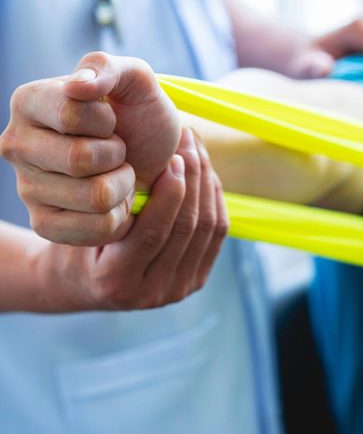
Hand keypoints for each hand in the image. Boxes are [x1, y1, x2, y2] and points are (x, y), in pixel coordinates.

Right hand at [0, 52, 180, 245]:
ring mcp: (28, 189)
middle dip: (117, 155)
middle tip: (117, 152)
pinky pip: (99, 227)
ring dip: (123, 185)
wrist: (150, 161)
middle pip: (81, 160)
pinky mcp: (46, 225)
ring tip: (116, 174)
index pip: (71, 115)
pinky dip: (120, 214)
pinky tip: (113, 200)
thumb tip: (79, 87)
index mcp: (28, 102)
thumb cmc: (139, 118)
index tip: (110, 121)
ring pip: (96, 197)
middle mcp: (16, 146)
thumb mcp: (135, 82)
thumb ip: (108, 68)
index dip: (107, 122)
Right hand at [33, 128, 227, 311]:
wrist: (86, 283)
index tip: (173, 156)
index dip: (169, 193)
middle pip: (187, 229)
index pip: (153, 234)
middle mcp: (152, 292)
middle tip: (189, 141)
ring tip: (198, 150)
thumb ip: (107, 205)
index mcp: (115, 281)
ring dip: (206, 183)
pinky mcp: (195, 280)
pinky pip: (217, 234)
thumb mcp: (77, 225)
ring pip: (208, 229)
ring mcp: (178, 289)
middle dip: (193, 179)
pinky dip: (214, 199)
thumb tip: (148, 159)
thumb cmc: (75, 245)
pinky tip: (205, 172)